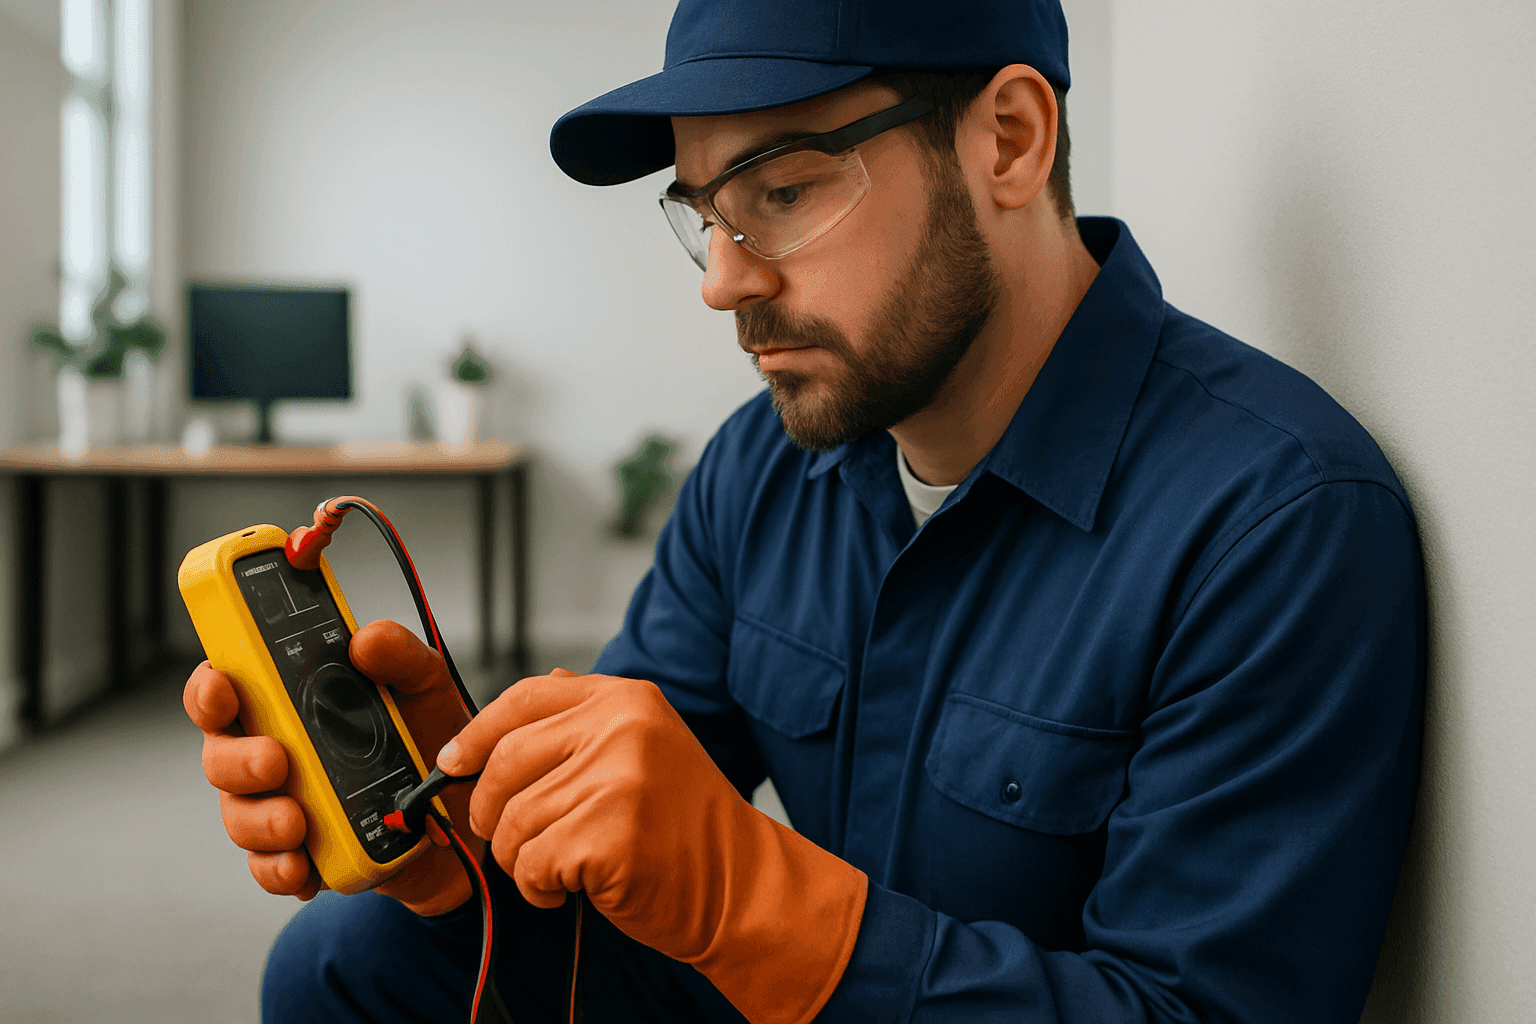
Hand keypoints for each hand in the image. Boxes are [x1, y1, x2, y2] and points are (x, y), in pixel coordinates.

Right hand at [183, 620, 481, 914]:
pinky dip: (281, 871)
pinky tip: (302, 867)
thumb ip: (399, 657)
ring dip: (260, 821)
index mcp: (288, 705)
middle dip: (237, 761)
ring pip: (240, 817)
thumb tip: (365, 640)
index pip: (226, 690)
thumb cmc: (432, 737)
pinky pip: (271, 869)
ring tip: (297, 822)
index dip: (209, 688)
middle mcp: (274, 753)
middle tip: (275, 761)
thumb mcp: (425, 685)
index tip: (222, 687)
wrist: (466, 808)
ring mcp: (283, 806)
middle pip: (220, 757)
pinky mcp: (304, 855)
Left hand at [438, 670, 868, 1023]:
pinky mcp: (610, 835)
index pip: (526, 697)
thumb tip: (509, 715)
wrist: (742, 884)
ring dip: (521, 859)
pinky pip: (532, 864)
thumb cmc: (686, 826)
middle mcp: (623, 728)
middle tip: (503, 837)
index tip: (454, 761)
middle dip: (488, 809)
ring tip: (562, 867)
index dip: (478, 732)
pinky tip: (576, 887)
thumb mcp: (645, 747)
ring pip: (513, 820)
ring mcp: (618, 779)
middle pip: (505, 761)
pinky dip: (540, 887)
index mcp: (626, 699)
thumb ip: (582, 722)